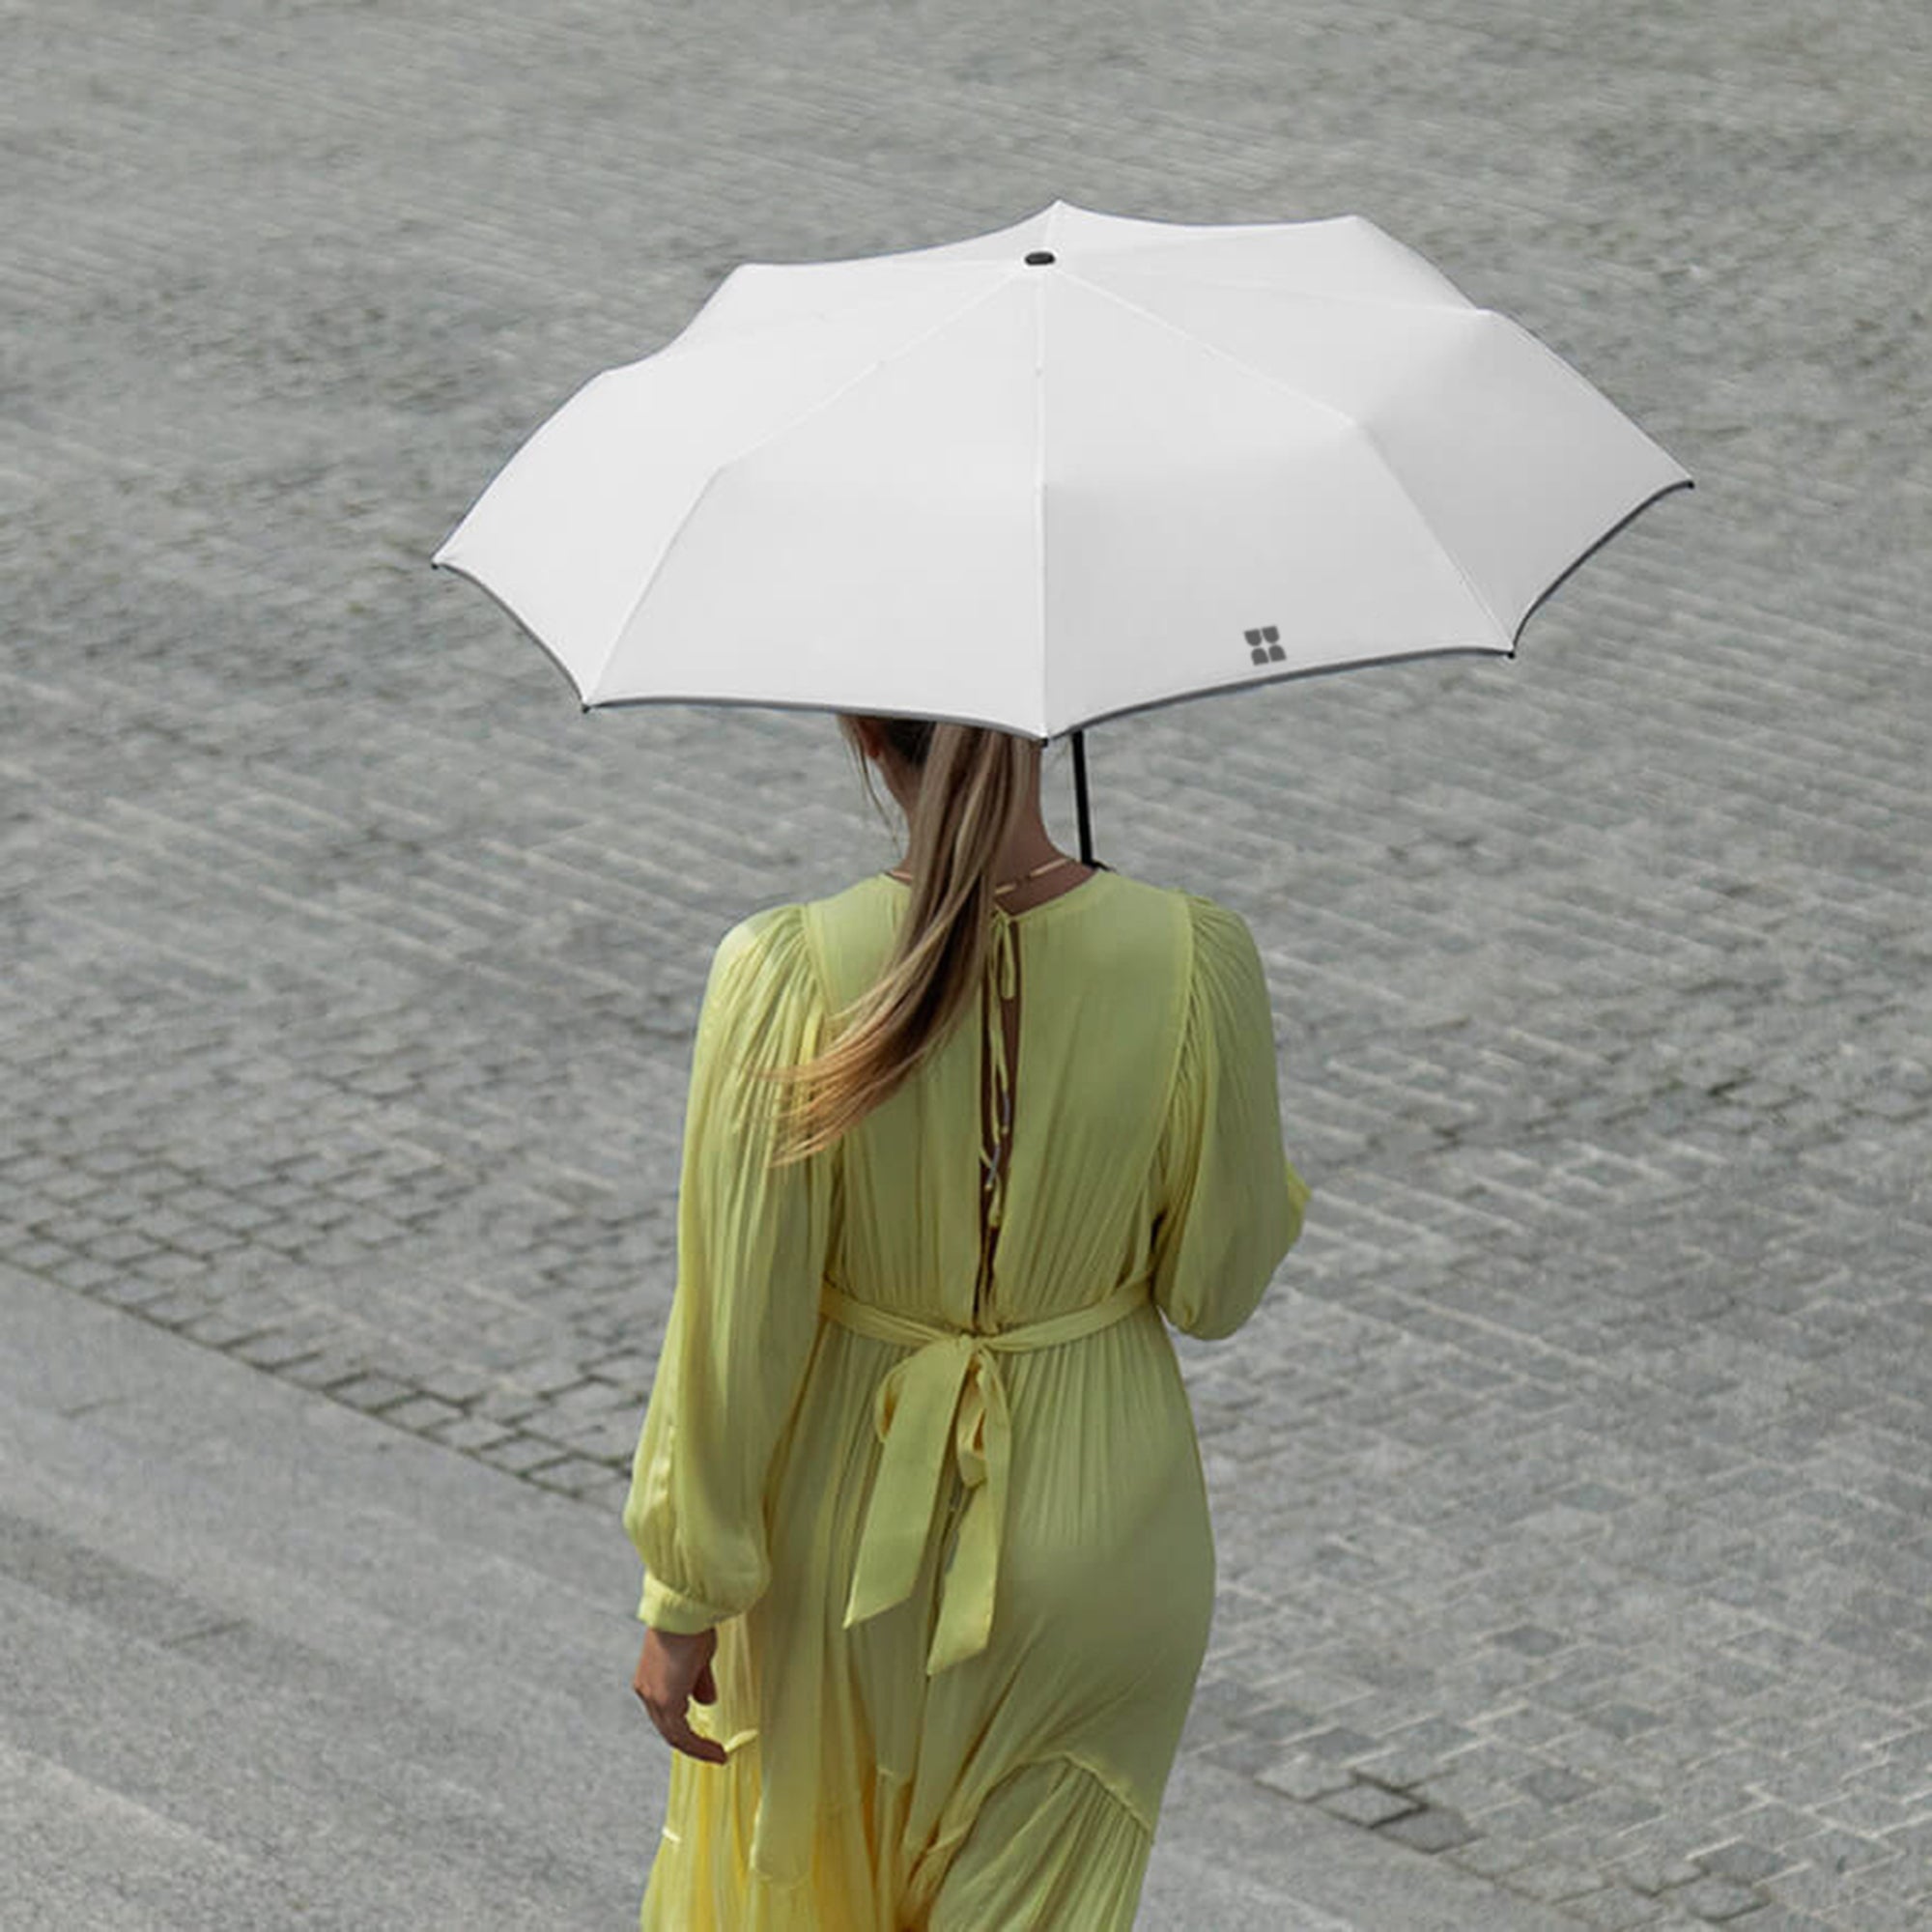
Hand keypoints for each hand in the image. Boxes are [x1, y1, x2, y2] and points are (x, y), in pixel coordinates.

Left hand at [633, 1625, 726, 1764]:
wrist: (683, 1610)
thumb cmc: (692, 1624)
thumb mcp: (698, 1657)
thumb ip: (698, 1682)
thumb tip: (706, 1701)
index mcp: (650, 1679)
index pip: (665, 1712)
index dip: (684, 1726)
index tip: (704, 1735)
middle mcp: (646, 1690)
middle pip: (667, 1727)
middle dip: (690, 1742)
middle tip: (711, 1751)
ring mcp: (653, 1697)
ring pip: (672, 1734)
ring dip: (695, 1747)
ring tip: (715, 1755)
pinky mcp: (665, 1701)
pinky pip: (681, 1734)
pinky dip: (697, 1745)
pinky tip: (714, 1751)